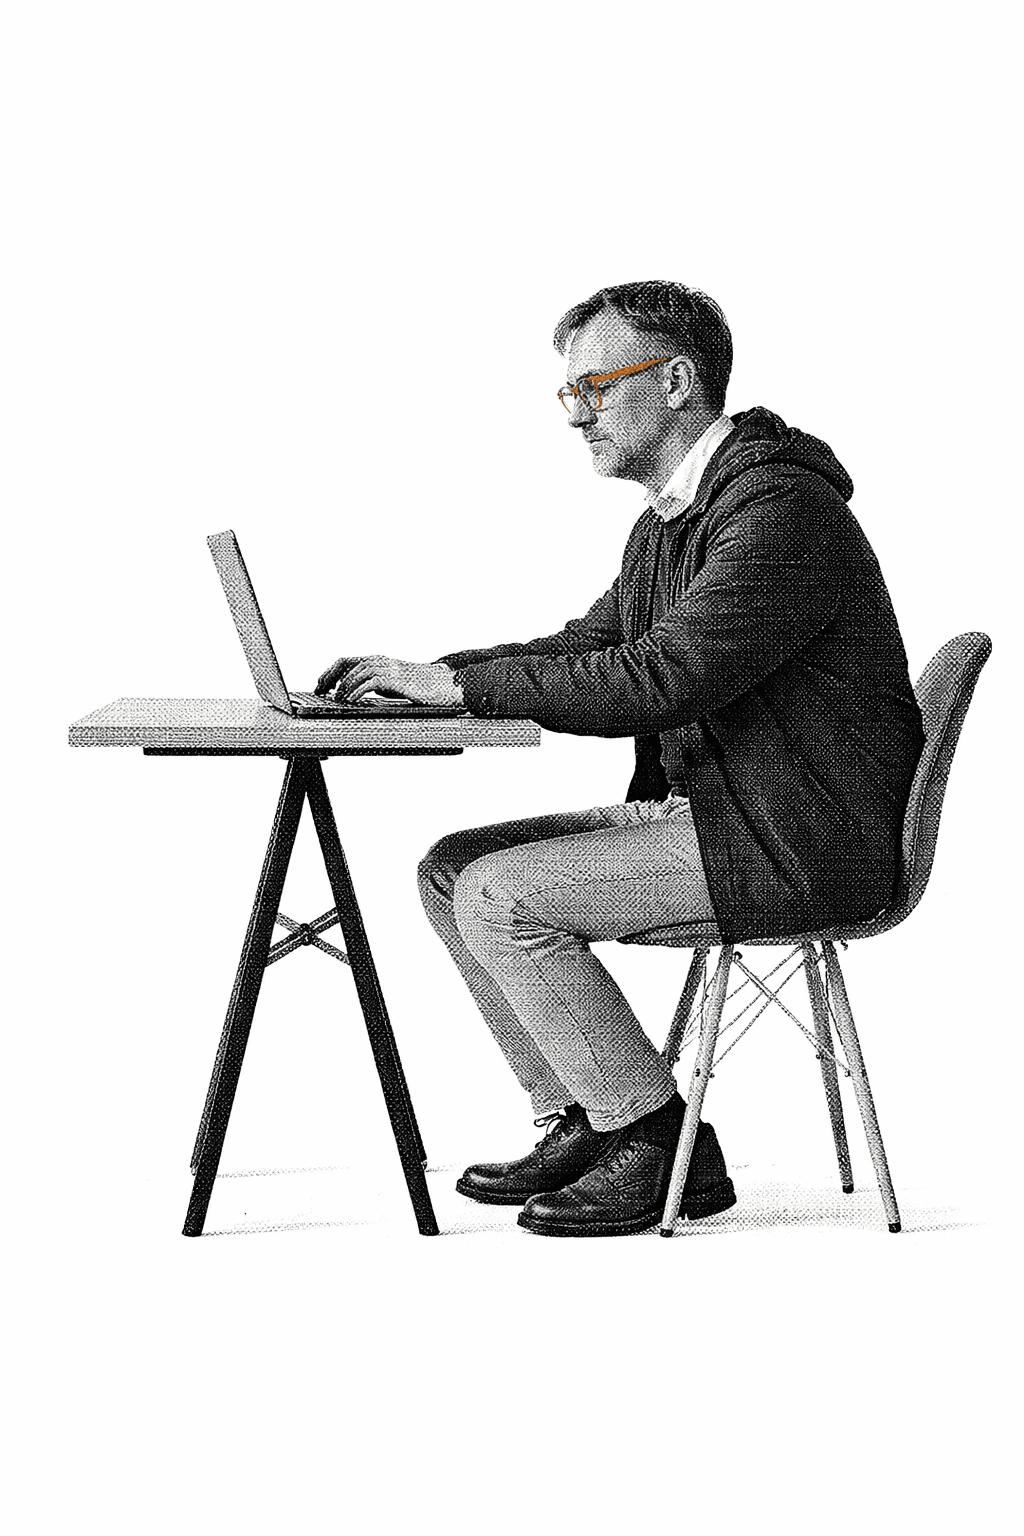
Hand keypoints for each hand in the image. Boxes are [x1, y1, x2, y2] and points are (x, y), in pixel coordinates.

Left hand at [316, 654, 462, 706]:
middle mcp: (381, 661)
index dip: (330, 671)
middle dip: (329, 676)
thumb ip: (376, 684)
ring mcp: (389, 668)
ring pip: (357, 671)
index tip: (320, 684)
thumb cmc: (421, 686)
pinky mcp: (397, 679)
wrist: (445, 685)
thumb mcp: (392, 684)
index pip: (347, 660)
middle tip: (319, 690)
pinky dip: (357, 691)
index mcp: (379, 661)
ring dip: (343, 686)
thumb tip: (357, 693)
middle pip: (346, 662)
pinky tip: (351, 700)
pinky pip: (370, 682)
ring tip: (335, 699)